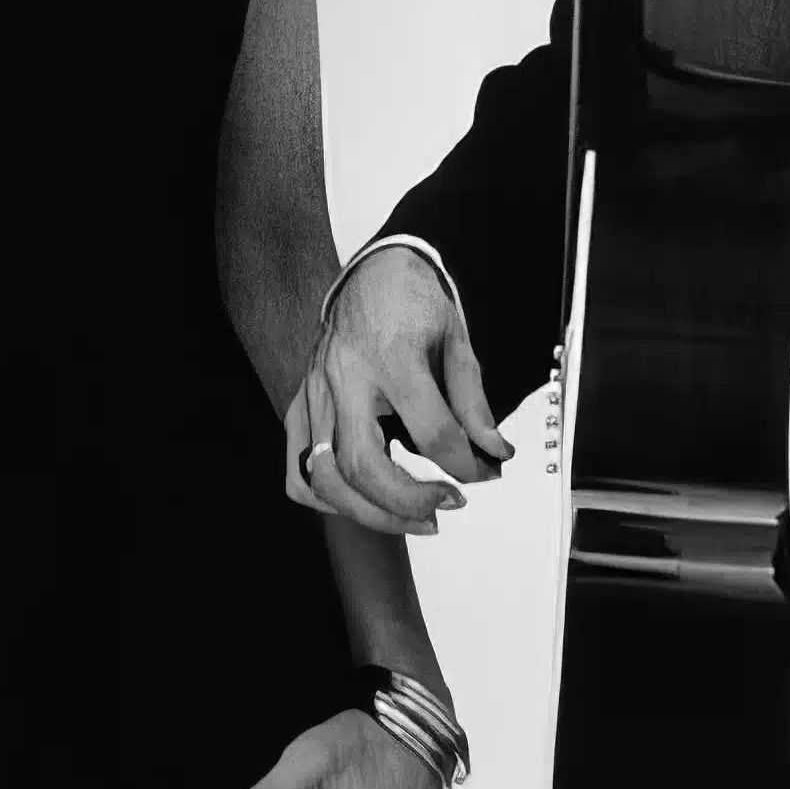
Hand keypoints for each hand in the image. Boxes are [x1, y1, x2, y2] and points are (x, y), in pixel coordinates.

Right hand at [286, 246, 510, 535]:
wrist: (373, 271)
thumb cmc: (412, 301)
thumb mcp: (456, 342)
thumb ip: (473, 403)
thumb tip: (492, 454)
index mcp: (391, 356)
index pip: (431, 432)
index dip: (466, 464)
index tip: (484, 472)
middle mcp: (344, 379)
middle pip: (364, 466)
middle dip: (410, 502)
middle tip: (448, 504)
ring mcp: (316, 394)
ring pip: (325, 478)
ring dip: (370, 513)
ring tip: (412, 517)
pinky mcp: (301, 404)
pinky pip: (297, 469)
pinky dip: (325, 499)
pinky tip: (362, 502)